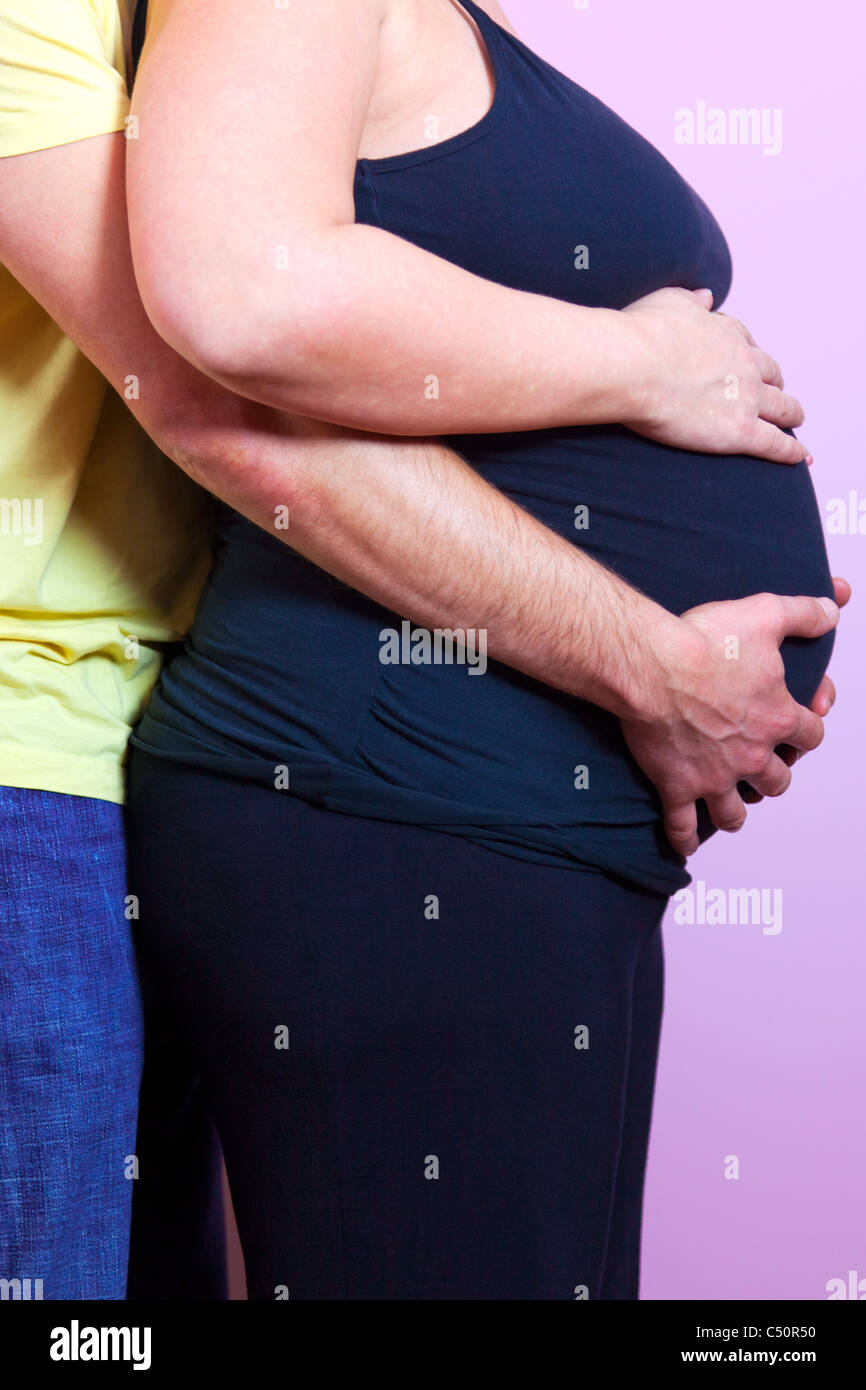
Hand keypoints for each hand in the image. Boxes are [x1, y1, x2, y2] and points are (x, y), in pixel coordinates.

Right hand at [620, 286, 807, 463]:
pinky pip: (776, 444)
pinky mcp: (741, 431)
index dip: (751, 355)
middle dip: (775, 383)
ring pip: (783, 408)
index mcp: (726, 334)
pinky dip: (792, 451)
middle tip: (775, 391)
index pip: (747, 344)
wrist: (632, 366)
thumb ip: (691, 300)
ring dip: (792, 414)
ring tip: (794, 420)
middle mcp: (744, 364)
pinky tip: (800, 457)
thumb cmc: (641, 335)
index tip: (750, 363)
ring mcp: (747, 398)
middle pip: (771, 374)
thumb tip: (707, 296)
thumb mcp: (668, 301)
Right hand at [620, 588, 842, 855]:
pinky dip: (685, 838)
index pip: (811, 737)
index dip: (807, 732)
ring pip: (736, 812)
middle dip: (773, 776)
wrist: (652, 665)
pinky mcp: (677, 785)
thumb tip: (835, 608)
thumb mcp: (765, 613)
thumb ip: (804, 613)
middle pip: (778, 782)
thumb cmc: (705, 640)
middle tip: (761, 767)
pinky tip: (687, 846)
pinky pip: (683, 825)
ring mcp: (714, 776)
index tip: (798, 727)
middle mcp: (752, 755)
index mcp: (778, 717)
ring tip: (733, 806)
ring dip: (738, 810)